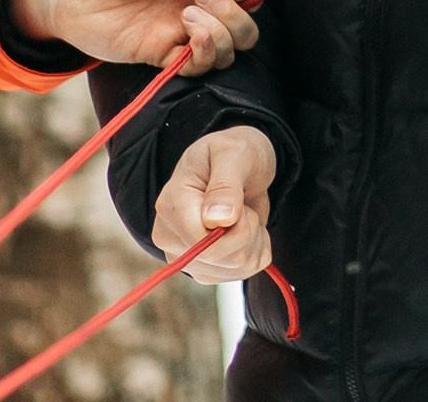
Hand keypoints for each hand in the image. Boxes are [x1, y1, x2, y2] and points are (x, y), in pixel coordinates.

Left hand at [8, 0, 260, 75]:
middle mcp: (198, 3)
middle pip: (247, 22)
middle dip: (237, 10)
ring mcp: (180, 31)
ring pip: (231, 48)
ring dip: (223, 32)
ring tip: (190, 13)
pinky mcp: (162, 54)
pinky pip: (201, 67)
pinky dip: (205, 53)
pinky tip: (189, 33)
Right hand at [153, 127, 276, 283]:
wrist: (238, 164)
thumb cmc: (232, 152)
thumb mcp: (234, 154)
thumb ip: (225, 185)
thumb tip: (216, 220)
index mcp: (171, 205)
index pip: (202, 243)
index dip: (235, 229)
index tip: (240, 204)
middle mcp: (171, 236)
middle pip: (220, 259)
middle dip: (247, 232)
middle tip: (243, 204)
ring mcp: (187, 256)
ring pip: (235, 269)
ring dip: (254, 241)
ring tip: (244, 213)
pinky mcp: (205, 268)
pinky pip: (244, 274)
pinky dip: (256, 250)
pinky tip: (247, 228)